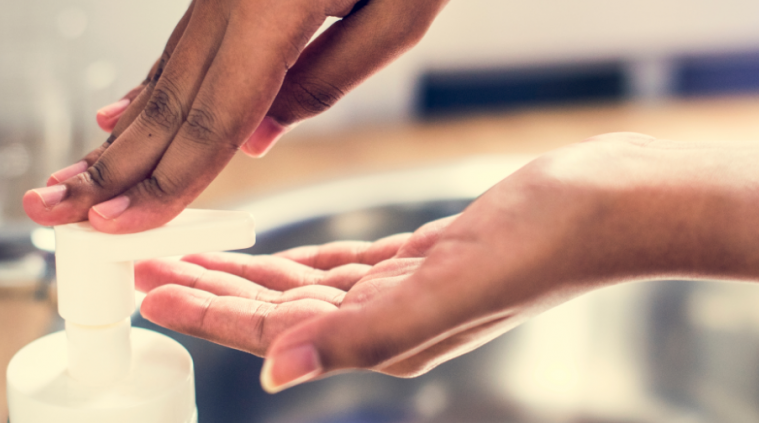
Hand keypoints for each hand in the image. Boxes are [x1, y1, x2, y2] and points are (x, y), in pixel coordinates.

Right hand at [23, 0, 448, 232]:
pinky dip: (144, 87)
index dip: (163, 181)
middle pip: (166, 103)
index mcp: (270, 10)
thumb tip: (253, 142)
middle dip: (109, 168)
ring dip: (116, 136)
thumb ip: (324, 80)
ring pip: (161, 76)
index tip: (115, 224)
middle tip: (50, 213)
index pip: (211, 120)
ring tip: (69, 179)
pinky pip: (178, 46)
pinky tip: (116, 113)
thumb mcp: (396, 14)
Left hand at [134, 133, 725, 391]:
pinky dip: (302, 262)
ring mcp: (409, 292)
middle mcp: (392, 322)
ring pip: (305, 288)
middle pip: (279, 312)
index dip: (211, 313)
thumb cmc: (545, 245)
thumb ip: (363, 335)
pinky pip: (345, 267)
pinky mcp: (426, 261)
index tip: (151, 292)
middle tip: (150, 270)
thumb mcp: (448, 291)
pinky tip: (276, 256)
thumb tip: (276, 372)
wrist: (609, 206)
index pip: (278, 330)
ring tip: (193, 258)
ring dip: (246, 275)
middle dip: (212, 293)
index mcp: (389, 337)